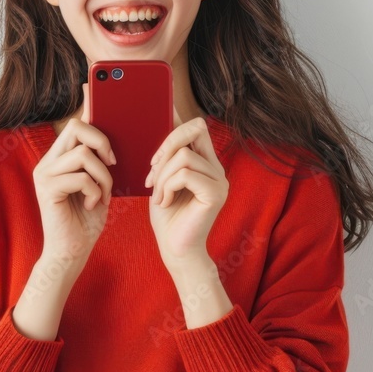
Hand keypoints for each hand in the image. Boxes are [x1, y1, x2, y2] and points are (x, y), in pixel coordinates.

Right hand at [32, 82, 115, 269]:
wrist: (72, 253)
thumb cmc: (88, 219)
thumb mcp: (100, 184)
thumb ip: (103, 160)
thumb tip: (118, 131)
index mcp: (61, 156)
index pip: (75, 121)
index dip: (87, 102)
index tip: (95, 83)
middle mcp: (48, 161)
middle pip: (77, 127)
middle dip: (102, 141)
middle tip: (113, 163)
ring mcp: (45, 173)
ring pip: (84, 153)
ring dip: (103, 176)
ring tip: (102, 195)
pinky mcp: (48, 189)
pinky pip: (81, 176)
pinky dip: (95, 191)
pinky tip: (93, 205)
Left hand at [144, 105, 228, 273]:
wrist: (175, 251)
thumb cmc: (166, 218)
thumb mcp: (161, 180)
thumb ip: (164, 156)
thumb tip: (156, 120)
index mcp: (206, 162)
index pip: (196, 127)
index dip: (175, 124)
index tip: (155, 132)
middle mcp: (217, 168)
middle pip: (195, 129)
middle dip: (166, 144)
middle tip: (152, 169)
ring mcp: (220, 180)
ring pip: (183, 156)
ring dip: (162, 175)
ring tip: (158, 195)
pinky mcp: (216, 193)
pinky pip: (185, 173)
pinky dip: (167, 186)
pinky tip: (163, 202)